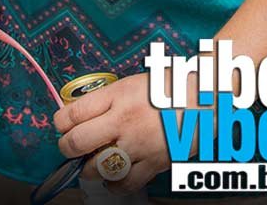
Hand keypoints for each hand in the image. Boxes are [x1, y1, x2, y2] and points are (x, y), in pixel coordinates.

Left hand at [54, 73, 170, 193]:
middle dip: (67, 148)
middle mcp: (124, 120)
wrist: (207, 95)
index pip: (71, 113)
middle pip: (76, 143)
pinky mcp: (155, 162)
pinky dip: (114, 184)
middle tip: (71, 148)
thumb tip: (78, 114)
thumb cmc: (172, 85)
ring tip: (93, 162)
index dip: (59, 122)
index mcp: (118, 94)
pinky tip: (113, 177)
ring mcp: (139, 144)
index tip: (63, 125)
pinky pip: (124, 183)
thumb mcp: (134, 82)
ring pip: (96, 168)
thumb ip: (107, 98)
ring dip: (89, 168)